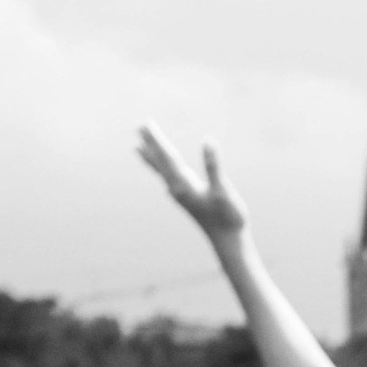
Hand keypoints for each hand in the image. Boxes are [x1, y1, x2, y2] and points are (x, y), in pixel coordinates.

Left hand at [138, 126, 249, 244]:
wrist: (228, 242)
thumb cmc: (228, 218)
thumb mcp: (223, 191)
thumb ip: (214, 166)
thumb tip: (208, 142)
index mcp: (183, 186)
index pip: (167, 157)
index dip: (156, 140)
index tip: (146, 125)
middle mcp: (177, 190)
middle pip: (160, 162)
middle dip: (150, 144)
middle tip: (139, 127)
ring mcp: (181, 195)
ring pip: (162, 171)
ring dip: (152, 156)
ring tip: (138, 146)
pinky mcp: (187, 198)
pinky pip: (169, 178)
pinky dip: (161, 170)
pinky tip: (160, 169)